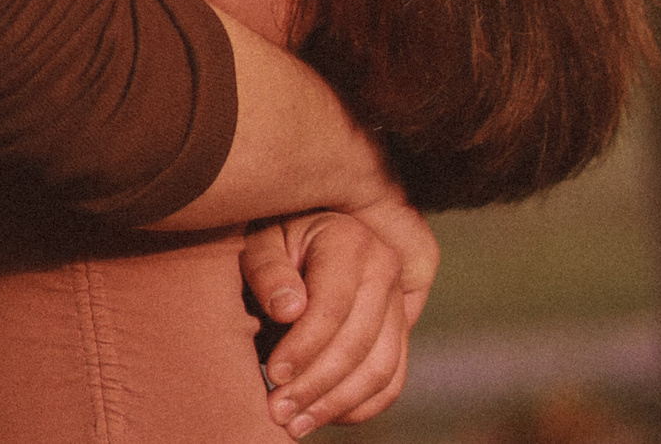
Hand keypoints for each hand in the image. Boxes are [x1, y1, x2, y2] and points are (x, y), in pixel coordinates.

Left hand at [241, 206, 434, 435]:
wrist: (304, 237)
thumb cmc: (274, 239)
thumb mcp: (260, 242)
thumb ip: (269, 269)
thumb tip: (289, 310)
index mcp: (350, 240)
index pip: (333, 307)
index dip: (304, 347)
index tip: (272, 373)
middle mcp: (385, 269)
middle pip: (358, 343)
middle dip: (316, 385)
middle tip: (277, 410)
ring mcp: (398, 303)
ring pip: (380, 369)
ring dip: (336, 404)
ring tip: (294, 424)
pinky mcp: (400, 332)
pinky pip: (391, 381)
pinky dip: (360, 408)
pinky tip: (321, 417)